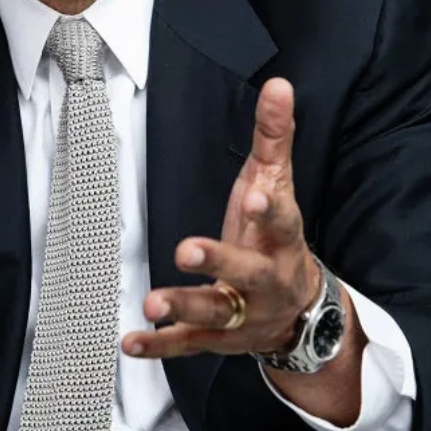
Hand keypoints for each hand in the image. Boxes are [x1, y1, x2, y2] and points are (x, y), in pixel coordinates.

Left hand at [122, 77, 320, 357]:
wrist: (299, 309)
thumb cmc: (277, 235)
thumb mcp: (278, 183)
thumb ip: (274, 136)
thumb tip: (279, 84)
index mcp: (283, 237)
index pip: (283, 220)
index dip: (269, 209)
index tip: (253, 196)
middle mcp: (268, 278)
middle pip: (249, 271)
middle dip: (219, 261)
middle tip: (186, 249)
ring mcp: (245, 312)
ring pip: (217, 313)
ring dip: (184, 307)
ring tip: (152, 303)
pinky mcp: (220, 337)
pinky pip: (189, 344)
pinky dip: (160, 346)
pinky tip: (131, 342)